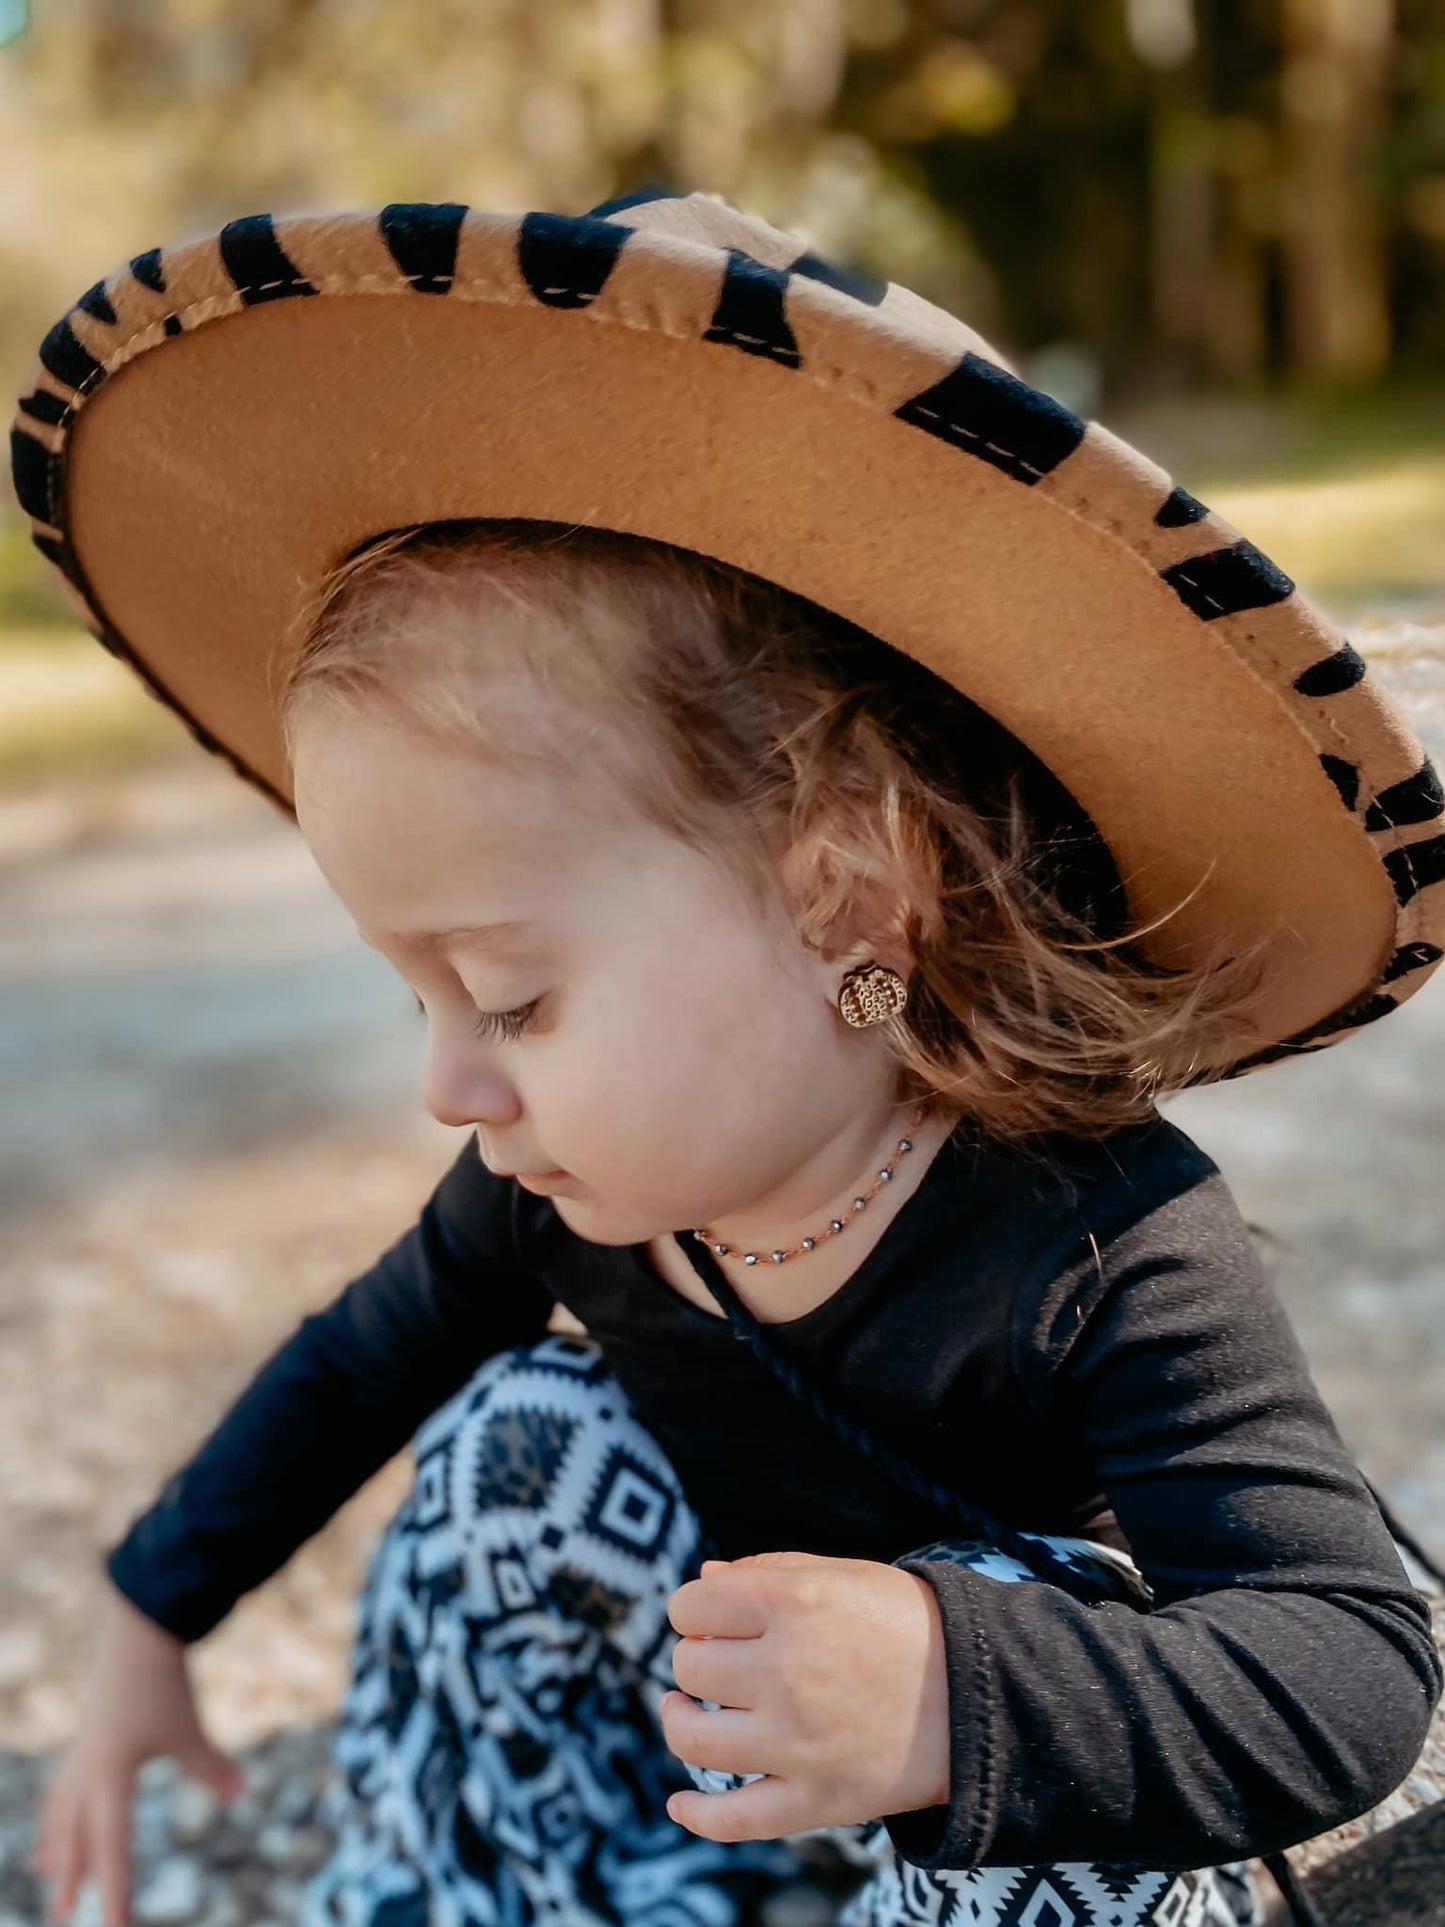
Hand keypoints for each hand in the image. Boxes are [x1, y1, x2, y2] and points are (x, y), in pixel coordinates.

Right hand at [29, 1585, 245, 1926]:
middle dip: (71, 1876)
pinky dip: (59, 1808)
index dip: (115, 1893)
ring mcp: (80, 1750)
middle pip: (74, 1837)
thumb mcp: (187, 1729)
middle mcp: (86, 1771)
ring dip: (56, 1843)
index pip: (111, 1850)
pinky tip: (60, 1812)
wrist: (134, 1629)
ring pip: (61, 1810)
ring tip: (44, 1871)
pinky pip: (64, 1783)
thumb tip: (244, 1793)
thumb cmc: (162, 1683)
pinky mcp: (84, 1733)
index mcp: (109, 1780)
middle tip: (62, 1915)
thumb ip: (210, 1766)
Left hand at [660, 1549, 950, 1842]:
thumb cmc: (904, 1624)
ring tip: (687, 1709)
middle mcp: (789, 1672)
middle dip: (697, 1658)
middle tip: (723, 1660)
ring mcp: (799, 1743)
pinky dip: (696, 1816)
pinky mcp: (815, 1800)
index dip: (693, 1609)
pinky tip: (680, 1802)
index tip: (711, 1618)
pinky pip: (733, 1820)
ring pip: (693, 1738)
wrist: (979, 1694)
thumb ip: (767, 1570)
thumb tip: (701, 1580)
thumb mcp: (843, 1575)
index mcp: (796, 1605)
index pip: (692, 1605)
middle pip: (689, 1667)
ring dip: (678, 1720)